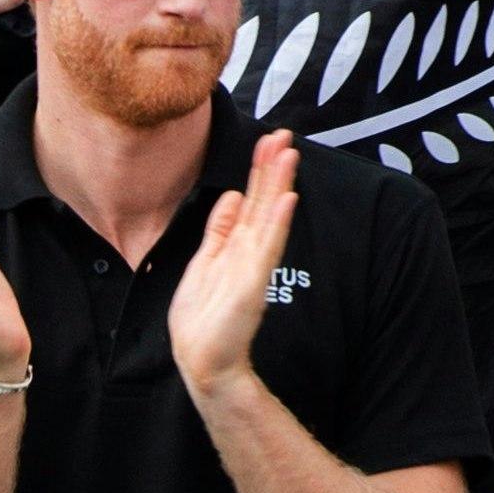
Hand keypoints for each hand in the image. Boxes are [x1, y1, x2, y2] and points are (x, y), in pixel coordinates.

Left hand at [169, 130, 299, 398]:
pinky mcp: (252, 283)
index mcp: (236, 244)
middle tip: (284, 133)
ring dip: (278, 185)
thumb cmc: (204, 317)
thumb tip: (232, 195)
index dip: (259, 169)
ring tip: (289, 153)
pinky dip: (277, 223)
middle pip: (263, 201)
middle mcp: (249, 251)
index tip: (269, 140)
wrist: (204, 358)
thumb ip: (220, 230)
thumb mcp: (205, 262)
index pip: (252, 198)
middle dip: (272, 167)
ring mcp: (253, 266)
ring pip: (268, 216)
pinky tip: (287, 200)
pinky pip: (266, 247)